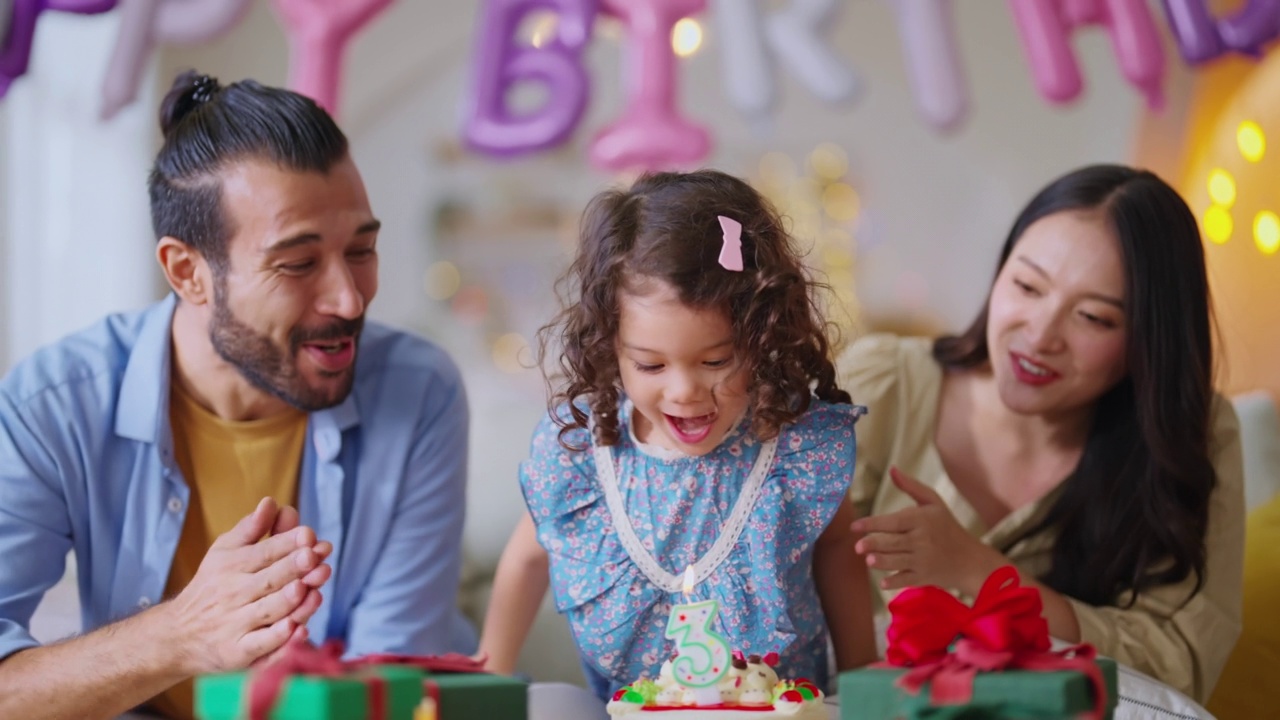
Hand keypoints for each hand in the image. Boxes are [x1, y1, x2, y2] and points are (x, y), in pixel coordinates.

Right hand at [161, 497, 333, 674]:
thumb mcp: (226, 551)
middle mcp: (234, 594)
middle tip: (313, 556)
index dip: (287, 543)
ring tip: (309, 588)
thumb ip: (252, 528)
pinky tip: (296, 628)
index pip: (264, 552)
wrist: (178, 634)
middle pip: (270, 580)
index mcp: (233, 566)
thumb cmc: (213, 585)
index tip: (309, 535)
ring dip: (289, 600)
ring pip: (268, 612)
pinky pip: (261, 645)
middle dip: (293, 568)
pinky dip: (278, 639)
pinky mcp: (239, 652)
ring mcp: (236, 624)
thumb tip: (271, 502)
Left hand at [851, 467, 1003, 594]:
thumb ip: (911, 486)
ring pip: (898, 562)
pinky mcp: (924, 578)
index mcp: (923, 520)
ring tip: (868, 560)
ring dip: (882, 562)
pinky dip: (896, 582)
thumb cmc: (946, 526)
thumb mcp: (934, 503)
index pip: (894, 521)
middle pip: (894, 542)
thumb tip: (892, 469)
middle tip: (857, 547)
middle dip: (874, 544)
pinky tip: (883, 583)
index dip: (873, 524)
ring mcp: (924, 560)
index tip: (855, 526)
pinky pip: (907, 580)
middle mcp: (922, 540)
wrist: (970, 559)